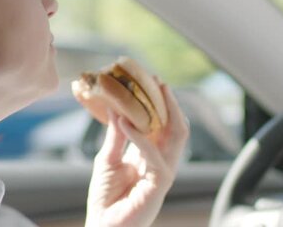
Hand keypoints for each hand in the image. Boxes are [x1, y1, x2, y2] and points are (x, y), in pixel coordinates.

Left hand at [83, 77, 189, 226]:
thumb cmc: (106, 199)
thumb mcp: (107, 159)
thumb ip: (115, 136)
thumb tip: (114, 107)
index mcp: (149, 156)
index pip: (162, 126)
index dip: (160, 105)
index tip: (151, 83)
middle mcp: (161, 162)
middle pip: (175, 128)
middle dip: (170, 104)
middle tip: (159, 83)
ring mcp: (163, 173)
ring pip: (176, 137)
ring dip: (165, 112)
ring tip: (153, 92)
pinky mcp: (159, 184)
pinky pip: (155, 156)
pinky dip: (139, 137)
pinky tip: (125, 122)